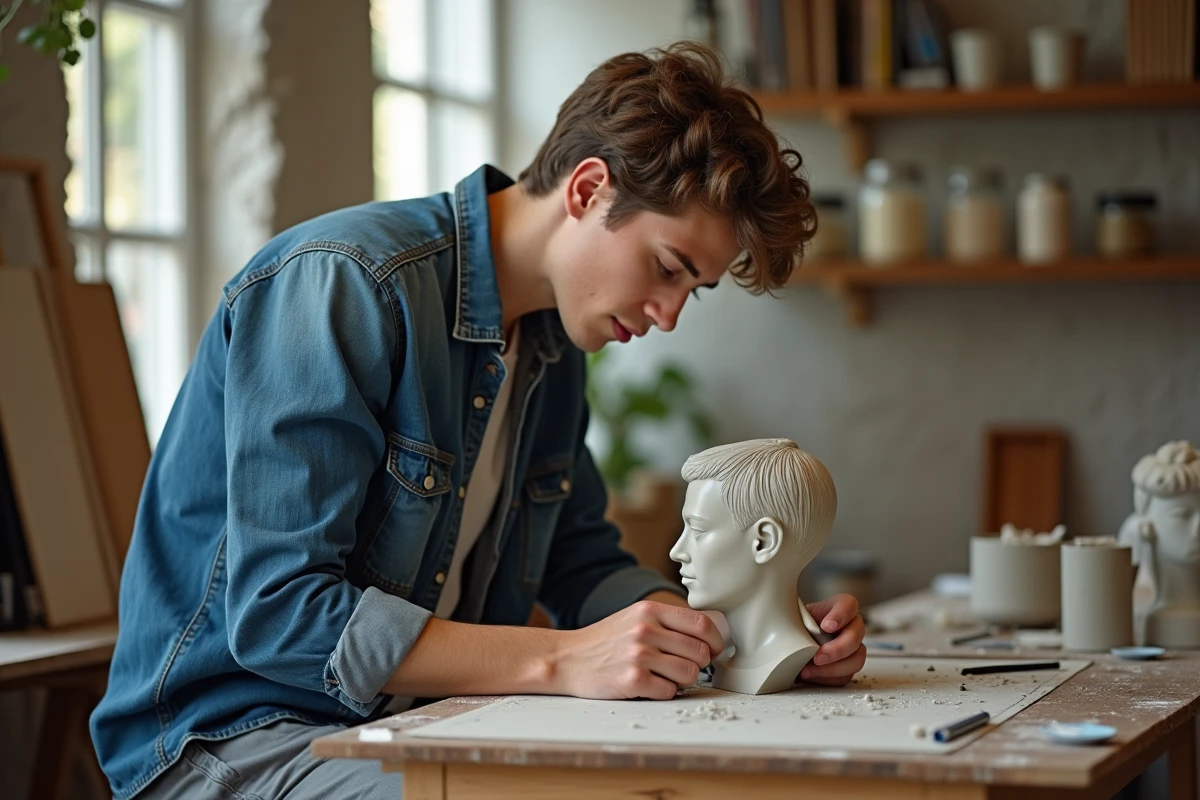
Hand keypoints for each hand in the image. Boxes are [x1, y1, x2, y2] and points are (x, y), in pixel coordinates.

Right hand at [553, 600, 724, 700]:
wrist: (566, 659)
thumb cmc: (603, 641)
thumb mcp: (634, 617)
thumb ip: (667, 622)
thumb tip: (707, 637)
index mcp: (649, 610)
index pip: (702, 623)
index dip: (716, 640)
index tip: (714, 649)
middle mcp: (646, 630)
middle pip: (700, 652)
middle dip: (698, 664)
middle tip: (683, 667)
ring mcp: (639, 655)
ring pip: (689, 674)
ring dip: (681, 681)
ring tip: (662, 676)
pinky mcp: (632, 681)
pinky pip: (669, 692)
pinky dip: (663, 693)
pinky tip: (647, 686)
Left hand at [799, 594, 865, 686]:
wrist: (792, 645)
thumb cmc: (795, 626)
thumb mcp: (793, 615)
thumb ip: (791, 612)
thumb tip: (777, 613)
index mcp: (839, 608)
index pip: (849, 605)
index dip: (841, 615)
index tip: (826, 626)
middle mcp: (850, 627)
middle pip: (856, 636)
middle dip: (837, 649)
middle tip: (818, 656)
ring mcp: (852, 648)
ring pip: (856, 659)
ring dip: (833, 668)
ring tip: (809, 670)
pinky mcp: (847, 667)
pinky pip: (845, 676)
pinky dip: (827, 678)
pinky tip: (811, 675)